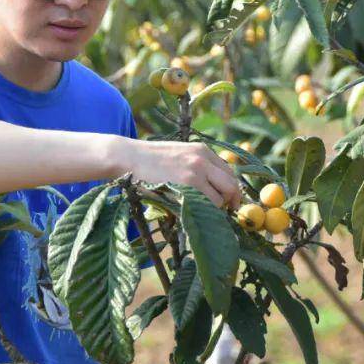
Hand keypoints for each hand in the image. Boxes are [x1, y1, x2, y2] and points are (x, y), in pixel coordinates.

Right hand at [117, 139, 241, 210]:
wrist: (131, 156)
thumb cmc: (151, 159)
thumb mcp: (179, 154)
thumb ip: (197, 165)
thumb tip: (213, 186)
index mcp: (202, 150)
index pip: (228, 171)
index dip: (232, 188)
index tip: (230, 200)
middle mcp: (203, 158)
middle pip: (231, 184)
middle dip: (232, 200)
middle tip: (229, 211)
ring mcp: (196, 170)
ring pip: (220, 197)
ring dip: (216, 208)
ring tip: (206, 213)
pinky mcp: (188, 183)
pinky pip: (207, 203)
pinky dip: (206, 211)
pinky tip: (196, 213)